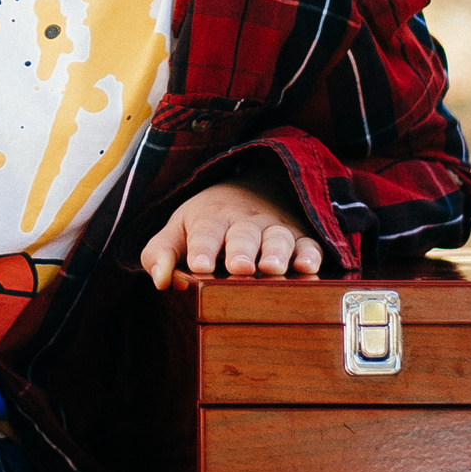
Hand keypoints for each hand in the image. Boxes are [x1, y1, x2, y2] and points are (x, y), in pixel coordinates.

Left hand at [141, 176, 321, 288]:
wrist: (249, 191)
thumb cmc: (207, 222)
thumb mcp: (178, 231)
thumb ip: (160, 254)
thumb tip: (160, 280)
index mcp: (211, 218)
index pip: (205, 231)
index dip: (202, 248)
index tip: (199, 266)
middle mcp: (244, 222)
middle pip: (243, 234)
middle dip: (241, 250)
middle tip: (239, 268)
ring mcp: (274, 229)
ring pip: (278, 238)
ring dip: (276, 253)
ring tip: (272, 269)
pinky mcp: (301, 238)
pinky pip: (308, 245)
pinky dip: (310, 255)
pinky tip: (308, 267)